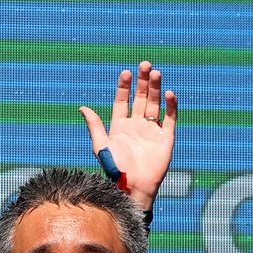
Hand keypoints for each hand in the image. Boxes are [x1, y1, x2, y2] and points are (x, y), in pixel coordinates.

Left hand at [78, 61, 175, 212]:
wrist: (132, 187)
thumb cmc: (114, 169)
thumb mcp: (101, 145)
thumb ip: (94, 126)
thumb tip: (82, 107)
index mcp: (120, 126)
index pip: (123, 101)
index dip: (125, 87)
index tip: (126, 72)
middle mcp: (136, 126)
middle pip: (141, 98)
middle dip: (143, 82)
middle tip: (145, 65)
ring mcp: (151, 131)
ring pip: (154, 104)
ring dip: (155, 89)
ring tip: (155, 73)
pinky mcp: (165, 138)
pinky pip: (169, 118)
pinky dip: (170, 106)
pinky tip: (168, 93)